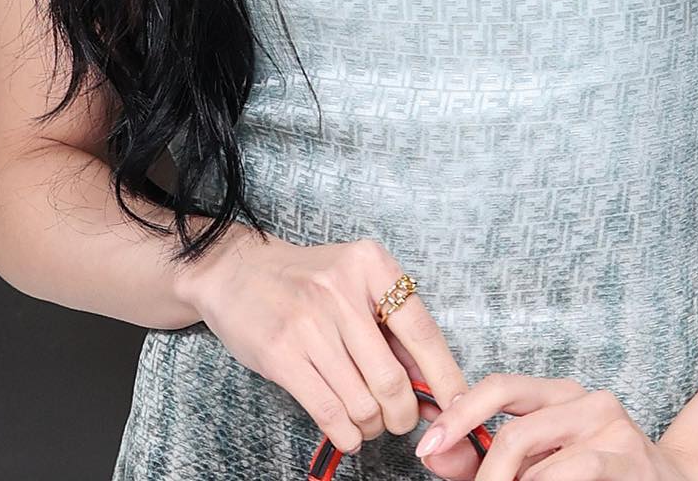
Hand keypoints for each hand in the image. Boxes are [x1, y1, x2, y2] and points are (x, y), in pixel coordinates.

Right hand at [192, 229, 469, 459]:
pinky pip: (329, 413)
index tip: (461, 409)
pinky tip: (347, 431)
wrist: (236, 271)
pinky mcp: (281, 355)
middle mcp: (341, 289)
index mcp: (371, 264)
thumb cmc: (306, 282)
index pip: (422, 331)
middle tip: (400, 420)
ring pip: (363, 403)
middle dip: (403, 414)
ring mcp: (309, 322)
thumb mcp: (355, 282)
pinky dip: (346, 434)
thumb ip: (391, 326)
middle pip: (393, 379)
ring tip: (367, 421)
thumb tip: (434, 386)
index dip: (446, 378)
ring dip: (372, 426)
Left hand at [412, 370, 697, 478]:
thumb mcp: (539, 462)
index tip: (426, 447)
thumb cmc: (598, 478)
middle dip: (483, 474)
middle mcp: (586, 400)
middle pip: (515, 429)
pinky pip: (572, 472)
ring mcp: (612, 427)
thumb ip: (485, 458)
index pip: (499, 387)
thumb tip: (436, 454)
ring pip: (538, 457)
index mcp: (559, 394)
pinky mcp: (629, 458)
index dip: (458, 414)